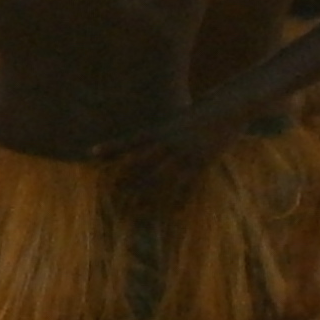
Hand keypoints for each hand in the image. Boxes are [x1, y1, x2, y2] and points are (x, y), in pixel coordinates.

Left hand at [93, 104, 243, 216]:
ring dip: (147, 193)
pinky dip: (181, 199)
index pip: (130, 140)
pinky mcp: (202, 162)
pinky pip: (188, 184)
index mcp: (160, 129)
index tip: (91, 153)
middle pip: (141, 163)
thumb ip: (163, 132)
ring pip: (161, 178)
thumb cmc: (202, 112)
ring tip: (135, 208)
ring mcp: (185, 153)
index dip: (111, 147)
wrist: (229, 107)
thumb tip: (148, 141)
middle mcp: (169, 141)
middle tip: (111, 193)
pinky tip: (175, 212)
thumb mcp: (177, 118)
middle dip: (126, 179)